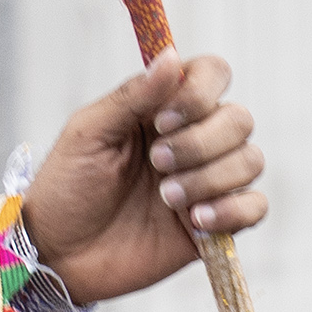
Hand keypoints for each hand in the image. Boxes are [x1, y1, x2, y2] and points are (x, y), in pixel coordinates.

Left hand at [22, 48, 266, 303]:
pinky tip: (194, 221)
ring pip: (250, 160)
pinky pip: (255, 206)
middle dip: (200, 142)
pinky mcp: (214, 222)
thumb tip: (172, 56)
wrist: (56, 255)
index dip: (200, 92)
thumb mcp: (87, 135)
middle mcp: (192, 140)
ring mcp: (206, 181)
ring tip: (165, 198)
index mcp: (162, 111)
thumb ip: (132, 97)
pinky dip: (232, 210)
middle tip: (156, 163)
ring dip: (209, 177)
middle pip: (239, 119)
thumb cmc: (64, 190)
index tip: (162, 120)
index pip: (212, 75)